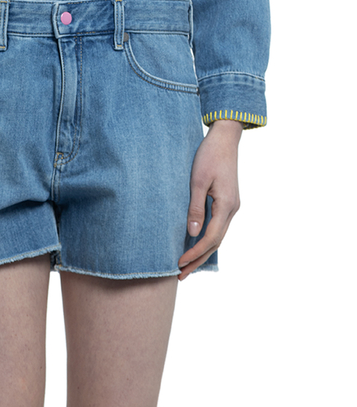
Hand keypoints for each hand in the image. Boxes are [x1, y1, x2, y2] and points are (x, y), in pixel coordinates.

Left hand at [178, 119, 241, 280]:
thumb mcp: (197, 180)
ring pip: (218, 235)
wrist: (224, 137)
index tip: (179, 264)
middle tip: (181, 275)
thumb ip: (195, 207)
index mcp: (226, 205)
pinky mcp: (227, 200)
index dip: (195, 253)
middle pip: (216, 242)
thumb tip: (192, 233)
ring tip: (186, 265)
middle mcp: (232, 209)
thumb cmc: (209, 155)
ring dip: (203, 250)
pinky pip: (218, 225)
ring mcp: (232, 205)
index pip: (210, 238)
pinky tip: (196, 243)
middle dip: (198, 259)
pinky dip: (207, 237)